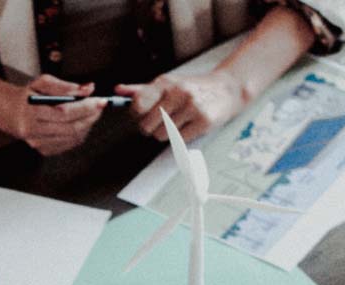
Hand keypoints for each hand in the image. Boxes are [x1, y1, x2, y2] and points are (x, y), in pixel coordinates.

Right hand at [7, 75, 105, 155]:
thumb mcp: (43, 83)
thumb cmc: (29, 96)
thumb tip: (88, 89)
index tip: (100, 100)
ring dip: (87, 124)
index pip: (64, 113)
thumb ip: (65, 86)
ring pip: (73, 137)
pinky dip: (80, 132)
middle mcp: (33, 131)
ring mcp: (38, 144)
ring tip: (90, 112)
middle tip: (100, 106)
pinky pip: (70, 143)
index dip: (85, 107)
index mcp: (31, 112)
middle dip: (90, 117)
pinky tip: (80, 122)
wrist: (12, 114)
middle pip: (71, 128)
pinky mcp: (44, 150)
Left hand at [116, 70, 246, 142]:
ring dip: (167, 134)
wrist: (226, 89)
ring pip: (161, 136)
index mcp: (165, 82)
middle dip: (151, 128)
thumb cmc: (192, 89)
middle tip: (162, 122)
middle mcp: (177, 92)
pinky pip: (179, 141)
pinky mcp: (203, 121)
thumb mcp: (167, 84)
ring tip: (178, 122)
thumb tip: (118, 90)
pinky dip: (181, 137)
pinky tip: (189, 126)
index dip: (137, 116)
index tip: (143, 116)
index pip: (137, 105)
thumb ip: (141, 90)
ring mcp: (191, 106)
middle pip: (147, 126)